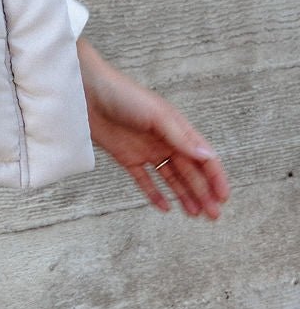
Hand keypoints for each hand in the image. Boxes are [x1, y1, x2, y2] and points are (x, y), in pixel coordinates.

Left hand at [76, 38, 230, 219]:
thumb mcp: (156, 115)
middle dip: (203, 193)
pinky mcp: (127, 157)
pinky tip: (166, 208)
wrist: (86, 92)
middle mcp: (165, 141)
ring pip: (171, 178)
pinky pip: (144, 180)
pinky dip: (155, 194)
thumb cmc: (123, 95)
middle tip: (213, 216)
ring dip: (185, 195)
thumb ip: (181, 137)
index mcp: (177, 128)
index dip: (215, 177)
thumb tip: (207, 156)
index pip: (203, 156)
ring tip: (196, 215)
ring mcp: (146, 150)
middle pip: (190, 171)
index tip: (223, 197)